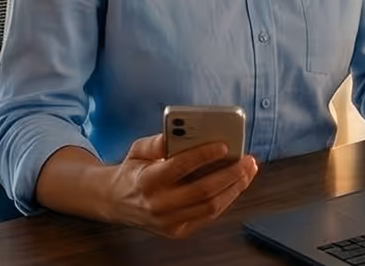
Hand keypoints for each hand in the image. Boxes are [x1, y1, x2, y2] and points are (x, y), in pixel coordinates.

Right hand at [99, 134, 258, 238]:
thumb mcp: (137, 150)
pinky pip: (209, 216)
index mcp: (146, 181)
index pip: (179, 167)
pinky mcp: (177, 231)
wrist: (116, 202)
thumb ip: (157, 141)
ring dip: (234, 188)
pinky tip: (236, 184)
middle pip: (202, 191)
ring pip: (210, 207)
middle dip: (230, 174)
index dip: (204, 155)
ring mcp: (168, 222)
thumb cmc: (133, 171)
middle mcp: (158, 205)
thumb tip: (180, 133)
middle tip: (247, 160)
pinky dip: (226, 199)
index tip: (224, 145)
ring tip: (248, 171)